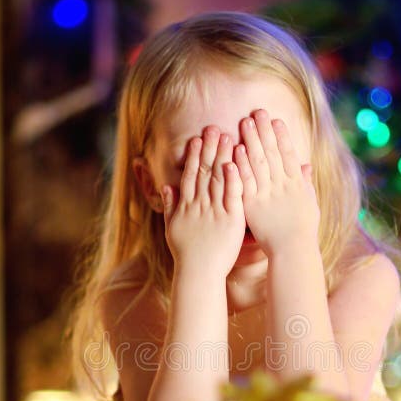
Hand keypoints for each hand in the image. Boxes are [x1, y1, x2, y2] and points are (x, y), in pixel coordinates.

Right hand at [162, 126, 244, 276]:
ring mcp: (215, 211)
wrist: (198, 272)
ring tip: (226, 136)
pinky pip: (231, 195)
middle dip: (209, 148)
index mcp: (187, 206)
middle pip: (204, 171)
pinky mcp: (230, 219)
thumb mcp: (172, 229)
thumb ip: (170, 207)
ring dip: (222, 156)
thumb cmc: (187, 254)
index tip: (198, 138)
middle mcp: (199, 205)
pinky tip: (234, 163)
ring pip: (218, 179)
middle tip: (214, 128)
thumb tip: (165, 188)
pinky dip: (233, 179)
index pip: (191, 175)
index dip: (195, 156)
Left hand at [235, 110, 319, 255]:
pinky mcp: (253, 205)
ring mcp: (267, 194)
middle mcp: (282, 185)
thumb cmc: (302, 231)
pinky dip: (242, 164)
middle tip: (256, 112)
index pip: (289, 154)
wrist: (293, 250)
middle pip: (272, 153)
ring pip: (259, 163)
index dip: (281, 136)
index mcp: (296, 184)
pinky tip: (237, 150)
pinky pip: (247, 181)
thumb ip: (306, 183)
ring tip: (245, 123)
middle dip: (264, 131)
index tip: (275, 120)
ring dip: (251, 141)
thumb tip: (306, 166)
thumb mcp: (309, 204)